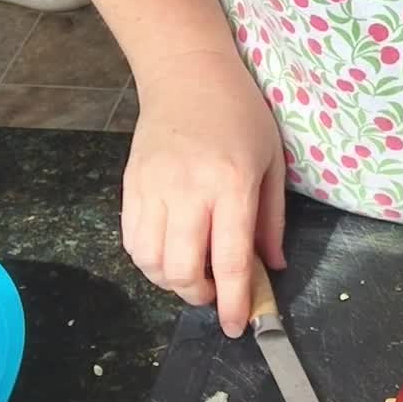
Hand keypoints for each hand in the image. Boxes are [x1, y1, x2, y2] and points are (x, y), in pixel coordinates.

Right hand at [121, 50, 286, 337]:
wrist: (187, 75)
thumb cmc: (240, 115)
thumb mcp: (272, 162)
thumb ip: (271, 220)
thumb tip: (273, 267)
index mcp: (231, 184)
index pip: (230, 258)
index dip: (235, 300)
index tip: (238, 326)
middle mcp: (188, 190)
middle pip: (183, 269)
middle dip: (200, 296)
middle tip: (216, 294)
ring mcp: (153, 188)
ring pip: (150, 262)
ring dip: (172, 282)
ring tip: (193, 274)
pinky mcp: (129, 185)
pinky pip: (131, 241)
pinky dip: (149, 261)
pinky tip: (169, 254)